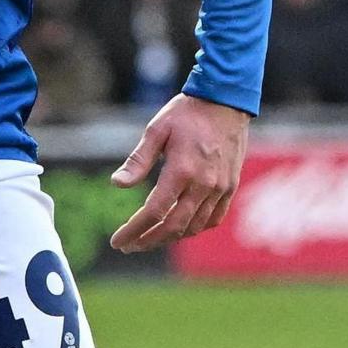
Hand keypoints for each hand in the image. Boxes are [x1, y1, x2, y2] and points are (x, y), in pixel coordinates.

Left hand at [109, 93, 249, 252]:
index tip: (117, 241)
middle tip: (129, 246)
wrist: (225, 102)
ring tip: (149, 238)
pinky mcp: (230, 187)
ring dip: (170, 238)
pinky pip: (213, 219)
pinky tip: (179, 228)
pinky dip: (194, 229)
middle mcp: (203, 184)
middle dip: (148, 241)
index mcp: (182, 170)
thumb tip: (117, 184)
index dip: (134, 230)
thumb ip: (138, 160)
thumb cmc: (186, 113)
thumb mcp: (156, 130)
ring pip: (194, 227)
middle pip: (174, 227)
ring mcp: (220, 188)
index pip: (154, 212)